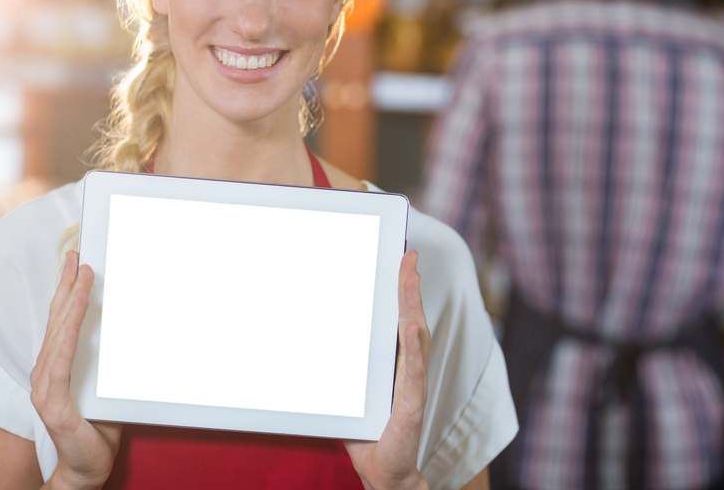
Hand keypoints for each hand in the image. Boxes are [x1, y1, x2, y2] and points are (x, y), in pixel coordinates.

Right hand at [30, 250, 121, 489]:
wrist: (86, 467)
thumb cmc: (97, 426)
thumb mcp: (108, 383)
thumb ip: (110, 358)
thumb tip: (120, 330)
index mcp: (57, 364)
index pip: (63, 320)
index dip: (68, 290)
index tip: (77, 262)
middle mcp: (46, 371)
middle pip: (58, 320)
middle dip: (67, 285)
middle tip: (76, 256)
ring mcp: (45, 387)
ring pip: (59, 336)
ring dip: (71, 304)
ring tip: (80, 278)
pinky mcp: (51, 403)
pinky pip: (59, 366)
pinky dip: (66, 342)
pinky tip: (72, 325)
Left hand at [345, 250, 430, 489]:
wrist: (384, 472)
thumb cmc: (369, 434)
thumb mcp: (351, 394)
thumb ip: (345, 375)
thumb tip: (309, 346)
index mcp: (396, 363)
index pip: (400, 320)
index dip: (402, 291)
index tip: (402, 262)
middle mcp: (408, 368)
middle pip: (410, 318)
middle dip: (409, 286)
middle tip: (409, 256)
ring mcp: (412, 384)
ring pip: (414, 337)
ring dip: (412, 305)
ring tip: (410, 278)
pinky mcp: (411, 404)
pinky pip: (413, 371)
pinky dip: (413, 347)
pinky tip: (413, 326)